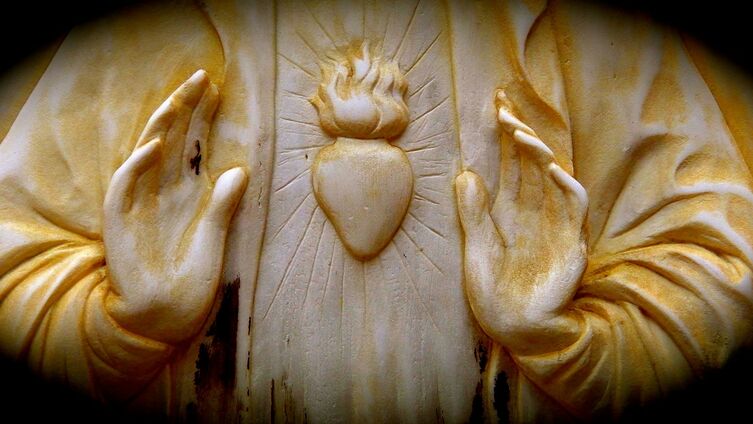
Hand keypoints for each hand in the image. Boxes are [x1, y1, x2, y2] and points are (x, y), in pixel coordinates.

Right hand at [103, 70, 247, 344]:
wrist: (166, 318)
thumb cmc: (191, 283)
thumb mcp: (215, 239)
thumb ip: (223, 206)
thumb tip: (239, 170)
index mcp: (185, 195)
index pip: (192, 145)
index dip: (201, 117)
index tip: (216, 88)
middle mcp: (162, 193)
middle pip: (172, 140)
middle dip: (184, 108)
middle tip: (201, 77)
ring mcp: (139, 204)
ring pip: (147, 154)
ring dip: (161, 127)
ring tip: (179, 100)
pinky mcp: (121, 222)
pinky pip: (124, 187)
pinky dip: (135, 167)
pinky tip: (152, 147)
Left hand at [455, 90, 587, 353]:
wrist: (512, 326)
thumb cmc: (493, 291)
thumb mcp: (477, 246)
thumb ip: (473, 213)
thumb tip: (466, 174)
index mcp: (512, 210)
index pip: (513, 164)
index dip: (507, 136)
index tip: (497, 107)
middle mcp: (535, 211)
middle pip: (531, 162)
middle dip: (520, 133)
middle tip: (504, 108)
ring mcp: (555, 224)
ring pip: (552, 177)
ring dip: (538, 153)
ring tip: (518, 133)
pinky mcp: (571, 241)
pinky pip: (574, 206)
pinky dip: (564, 185)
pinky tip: (548, 167)